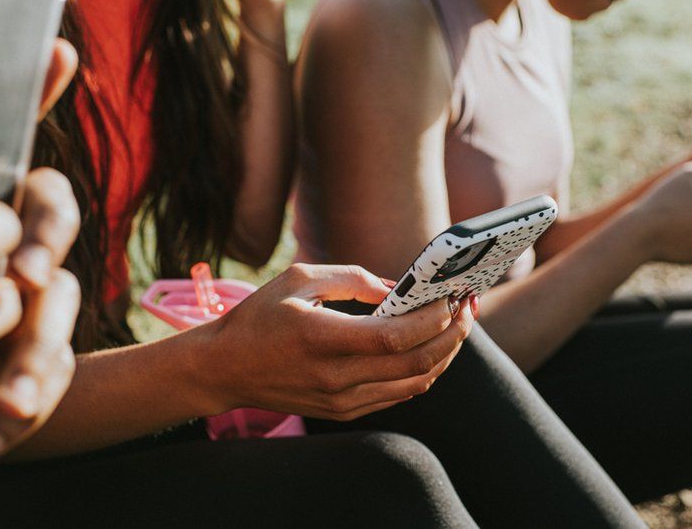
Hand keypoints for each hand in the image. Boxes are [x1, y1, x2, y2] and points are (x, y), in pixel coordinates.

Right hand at [192, 264, 473, 421]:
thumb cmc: (260, 317)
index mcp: (323, 338)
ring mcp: (341, 400)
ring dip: (443, 354)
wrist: (224, 368)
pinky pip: (398, 395)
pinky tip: (428, 346)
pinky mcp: (343, 411)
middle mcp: (335, 376)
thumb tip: (401, 287)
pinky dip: (422, 371)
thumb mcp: (300, 279)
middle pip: (416, 363)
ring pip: (414, 384)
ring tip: (455, 326)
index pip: (396, 337)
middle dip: (452, 335)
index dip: (434, 319)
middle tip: (467, 309)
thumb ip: (355, 278)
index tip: (452, 297)